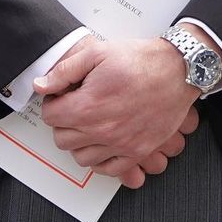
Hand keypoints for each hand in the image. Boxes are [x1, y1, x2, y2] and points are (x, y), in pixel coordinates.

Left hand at [36, 36, 200, 187]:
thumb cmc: (143, 60)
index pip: (50, 116)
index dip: (54, 102)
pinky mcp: (137, 151)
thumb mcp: (99, 53)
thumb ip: (65, 70)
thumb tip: (42, 85)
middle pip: (62, 139)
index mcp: (88, 106)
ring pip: (81, 157)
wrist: (179, 70)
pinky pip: (107, 168)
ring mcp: (120, 144)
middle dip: (64, 122)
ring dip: (80, 141)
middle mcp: (102, 130)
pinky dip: (100, 159)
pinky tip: (104, 141)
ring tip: (90, 123)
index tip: (63, 96)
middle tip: (76, 107)